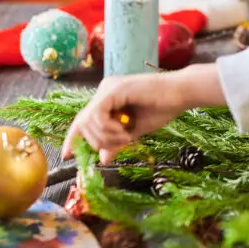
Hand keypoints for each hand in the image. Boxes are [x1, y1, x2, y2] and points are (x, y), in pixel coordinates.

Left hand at [61, 64, 224, 164]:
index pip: (83, 120)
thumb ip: (117, 142)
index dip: (73, 138)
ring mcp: (107, 88)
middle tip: (119, 145)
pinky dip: (108, 130)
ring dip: (105, 137)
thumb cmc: (163, 109)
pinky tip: (125, 132)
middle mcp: (104, 90)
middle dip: (96, 141)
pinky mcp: (113, 90)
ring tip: (126, 138)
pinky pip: (97, 116)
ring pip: (87, 121)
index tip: (67, 156)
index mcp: (108, 98)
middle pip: (82, 123)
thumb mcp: (135, 131)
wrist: (181, 94)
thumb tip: (102, 159)